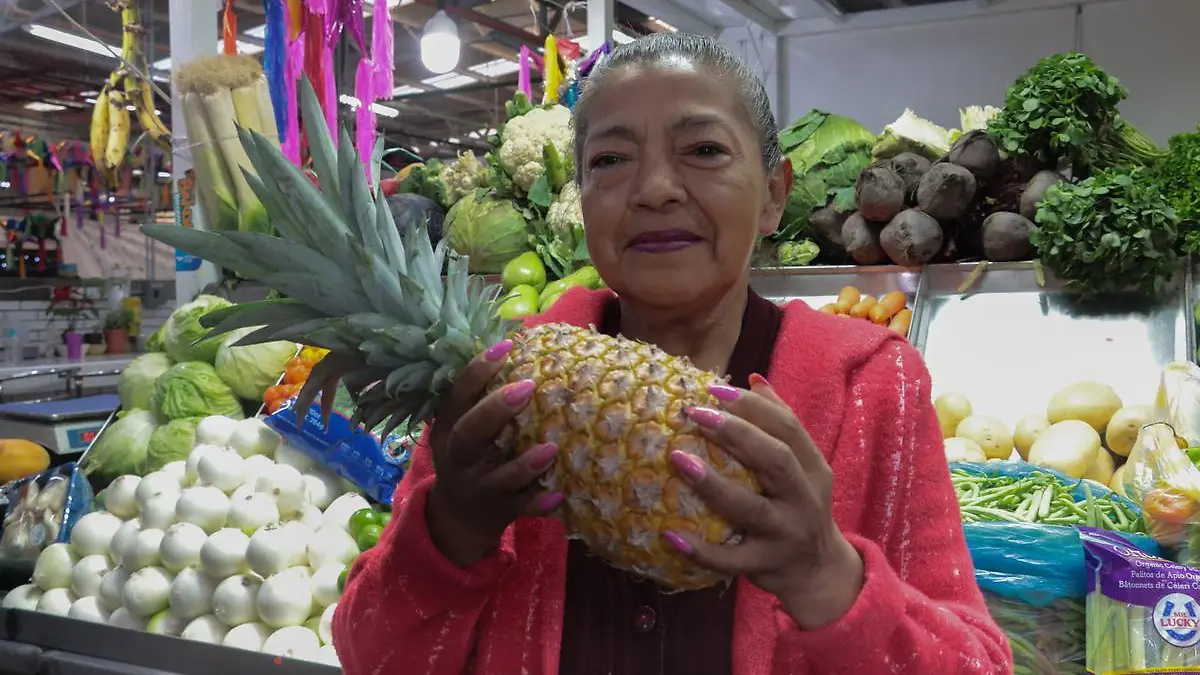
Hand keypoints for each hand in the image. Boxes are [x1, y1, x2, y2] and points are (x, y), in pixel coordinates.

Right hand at [424, 339, 563, 566]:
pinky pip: (520, 509)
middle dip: (496, 411)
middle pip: (470, 434)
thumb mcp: (462, 424)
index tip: (507, 346)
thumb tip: (522, 342)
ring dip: (524, 464)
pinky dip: (538, 504)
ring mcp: (478, 487)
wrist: (457, 516)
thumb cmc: (471, 453)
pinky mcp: (499, 511)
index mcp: (449, 427)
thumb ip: (482, 395)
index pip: (457, 394)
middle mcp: (458, 457)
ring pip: (498, 478)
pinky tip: (560, 494)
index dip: (478, 369)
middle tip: (528, 387)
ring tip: (551, 447)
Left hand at [664, 375, 864, 629]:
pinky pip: (732, 560)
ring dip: (714, 484)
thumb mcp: (802, 467)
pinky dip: (702, 550)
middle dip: (737, 433)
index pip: (788, 427)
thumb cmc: (798, 506)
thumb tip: (753, 379)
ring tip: (678, 460)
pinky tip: (670, 534)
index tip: (713, 388)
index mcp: (813, 468)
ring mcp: (786, 533)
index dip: (753, 405)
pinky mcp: (766, 565)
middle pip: (776, 460)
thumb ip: (781, 424)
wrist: (818, 571)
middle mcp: (804, 498)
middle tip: (694, 412)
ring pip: (752, 508)